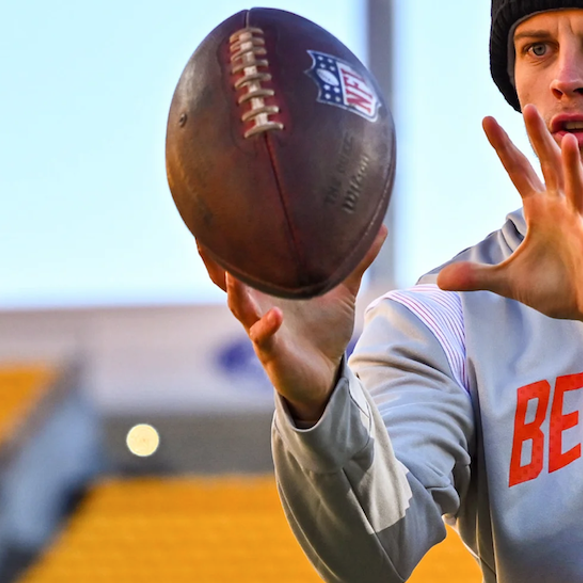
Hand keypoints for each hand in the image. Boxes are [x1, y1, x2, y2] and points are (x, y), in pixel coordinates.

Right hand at [197, 227, 386, 423]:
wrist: (325, 375)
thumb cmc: (323, 330)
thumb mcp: (342, 292)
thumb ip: (356, 261)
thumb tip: (379, 228)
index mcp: (268, 288)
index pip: (239, 259)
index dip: (226, 238)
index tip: (217, 208)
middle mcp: (257, 305)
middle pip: (224, 280)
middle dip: (214, 260)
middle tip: (203, 234)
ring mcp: (259, 329)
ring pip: (239, 307)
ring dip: (235, 290)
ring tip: (233, 273)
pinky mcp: (271, 352)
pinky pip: (263, 338)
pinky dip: (266, 326)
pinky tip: (274, 315)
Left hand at [436, 106, 582, 347]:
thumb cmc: (558, 286)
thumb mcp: (509, 282)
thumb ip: (478, 276)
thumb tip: (441, 281)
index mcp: (540, 210)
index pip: (519, 171)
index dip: (504, 147)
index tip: (487, 120)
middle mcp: (562, 210)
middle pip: (550, 167)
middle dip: (539, 140)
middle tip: (528, 108)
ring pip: (577, 191)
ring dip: (572, 168)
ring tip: (567, 142)